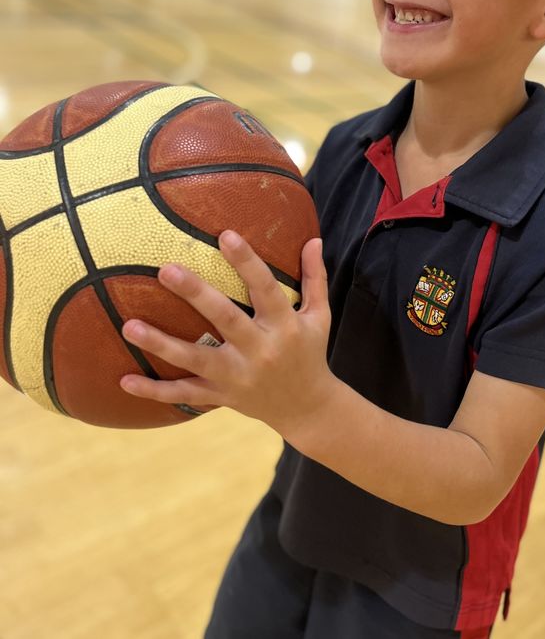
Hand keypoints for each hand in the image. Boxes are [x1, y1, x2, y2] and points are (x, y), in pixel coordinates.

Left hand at [120, 232, 335, 438]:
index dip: (247, 262)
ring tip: (129, 325)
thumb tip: (314, 239)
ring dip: (161, 344)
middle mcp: (259, 351)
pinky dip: (154, 391)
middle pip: (225, 320)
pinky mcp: (221, 396)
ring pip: (196, 360)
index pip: (265, 288)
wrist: (306, 408)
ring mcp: (237, 377)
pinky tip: (124, 381)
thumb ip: (315, 278)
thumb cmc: (310, 352)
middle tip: (166, 269)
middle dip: (195, 294)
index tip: (225, 235)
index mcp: (284, 326)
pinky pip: (184, 394)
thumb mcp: (319, 316)